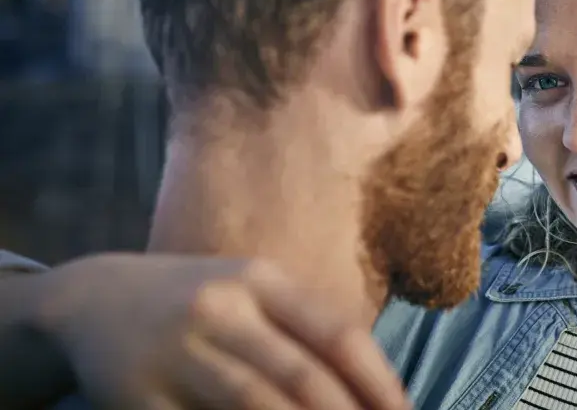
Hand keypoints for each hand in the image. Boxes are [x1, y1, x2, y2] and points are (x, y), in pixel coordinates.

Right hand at [33, 254, 408, 408]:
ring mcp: (178, 351)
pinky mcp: (139, 395)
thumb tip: (373, 390)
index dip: (380, 382)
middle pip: (303, 377)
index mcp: (261, 281)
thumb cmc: (197, 301)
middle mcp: (222, 309)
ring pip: (256, 405)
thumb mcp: (251, 293)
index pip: (338, 334)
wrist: (93, 299)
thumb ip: (305, 331)